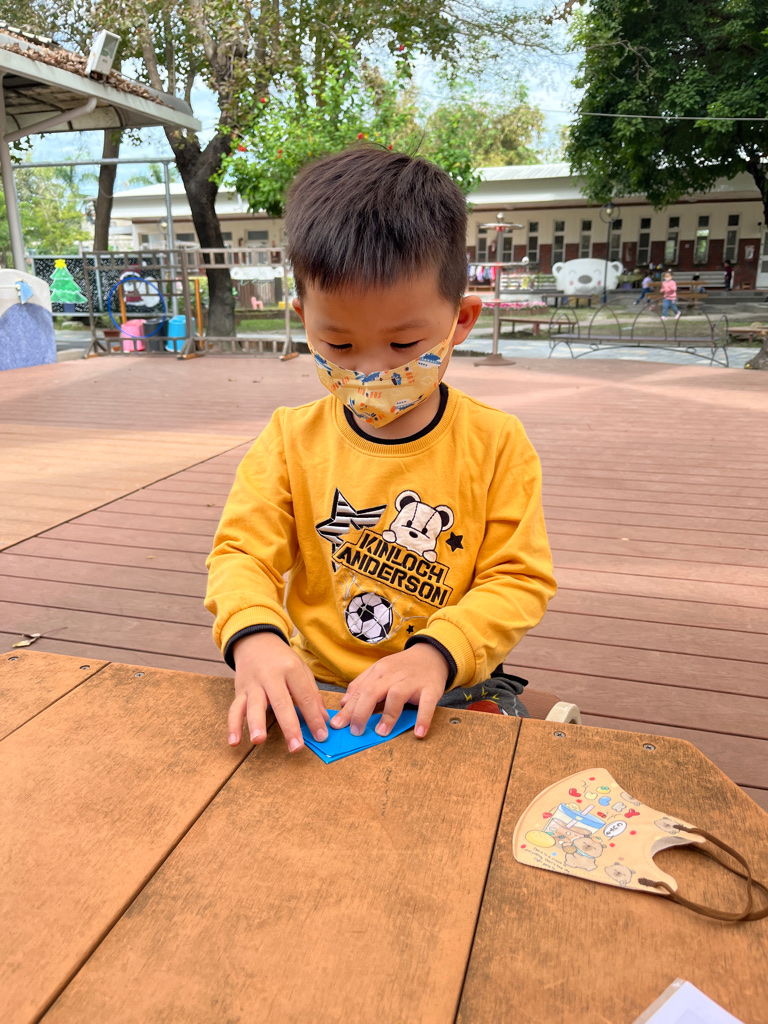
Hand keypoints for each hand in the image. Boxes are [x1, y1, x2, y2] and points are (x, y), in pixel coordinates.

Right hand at [227, 632, 328, 752]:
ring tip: (259, 740)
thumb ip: (313, 694)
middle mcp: (271, 676)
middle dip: (289, 727)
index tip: (321, 736)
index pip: (305, 696)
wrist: (255, 641)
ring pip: (254, 705)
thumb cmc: (282, 660)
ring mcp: (253, 684)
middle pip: (281, 702)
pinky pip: (234, 709)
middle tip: (296, 747)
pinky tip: (234, 741)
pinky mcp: (240, 691)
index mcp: (291, 669)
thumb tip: (324, 719)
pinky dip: (233, 725)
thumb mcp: (302, 670)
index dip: (314, 717)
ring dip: (256, 724)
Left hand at [330, 644, 448, 739]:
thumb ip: (361, 684)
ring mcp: (412, 682)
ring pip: (396, 695)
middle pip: (373, 691)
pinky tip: (419, 732)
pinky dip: (423, 718)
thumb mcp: (380, 670)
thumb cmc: (403, 667)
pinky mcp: (431, 689)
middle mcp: (393, 675)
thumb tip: (344, 702)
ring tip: (381, 732)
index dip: (348, 709)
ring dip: (388, 715)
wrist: (432, 654)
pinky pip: (427, 704)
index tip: (337, 725)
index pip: (360, 691)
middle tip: (355, 731)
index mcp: (379, 671)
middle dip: (361, 712)